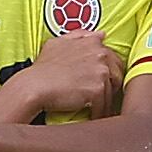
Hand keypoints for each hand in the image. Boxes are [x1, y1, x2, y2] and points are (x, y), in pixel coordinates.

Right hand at [1, 30, 122, 117]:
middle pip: (117, 75)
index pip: (113, 59)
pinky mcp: (98, 89)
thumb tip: (101, 34)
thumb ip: (80, 36)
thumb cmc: (42, 67)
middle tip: (100, 98)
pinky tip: (91, 117)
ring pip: (112, 91)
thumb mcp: (58, 43)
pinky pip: (105, 105)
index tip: (101, 83)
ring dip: (105, 102)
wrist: (33, 86)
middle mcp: (100, 54)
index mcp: (93, 42)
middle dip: (111, 87)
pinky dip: (99, 113)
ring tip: (96, 110)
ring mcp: (100, 71)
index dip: (108, 73)